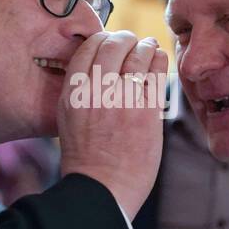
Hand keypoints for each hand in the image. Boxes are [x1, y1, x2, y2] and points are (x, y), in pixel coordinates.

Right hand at [58, 30, 166, 219]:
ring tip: (149, 47)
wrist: (102, 189)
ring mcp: (123, 100)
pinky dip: (159, 60)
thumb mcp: (69, 118)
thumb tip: (101, 64)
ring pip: (138, 54)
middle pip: (113, 45)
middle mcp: (96, 92)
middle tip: (132, 41)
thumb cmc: (87, 158)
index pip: (88, 48)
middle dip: (125, 38)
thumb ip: (82, 90)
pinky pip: (156, 73)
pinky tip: (159, 59)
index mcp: (74, 93)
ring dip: (145, 46)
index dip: (103, 39)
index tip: (111, 41)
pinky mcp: (147, 111)